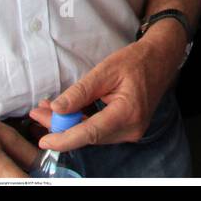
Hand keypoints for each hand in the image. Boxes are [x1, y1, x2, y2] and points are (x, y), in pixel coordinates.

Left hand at [28, 21, 185, 151]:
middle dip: (61, 126)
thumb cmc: (136, 60)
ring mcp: (131, 131)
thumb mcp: (105, 70)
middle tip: (38, 112)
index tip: (44, 141)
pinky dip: (82, 122)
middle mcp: (131, 128)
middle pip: (88, 135)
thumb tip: (58, 109)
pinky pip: (100, 131)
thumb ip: (81, 91)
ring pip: (92, 135)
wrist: (161, 59)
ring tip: (49, 109)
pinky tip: (67, 112)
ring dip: (70, 124)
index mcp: (127, 112)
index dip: (64, 139)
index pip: (90, 133)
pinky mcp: (127, 128)